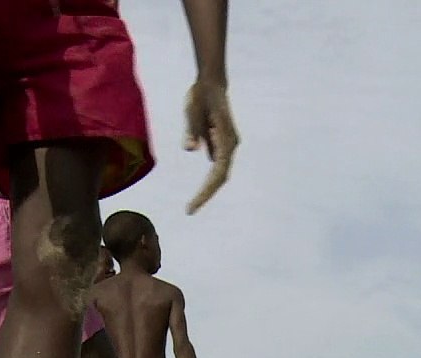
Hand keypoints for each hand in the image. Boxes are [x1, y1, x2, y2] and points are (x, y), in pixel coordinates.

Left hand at [183, 79, 238, 213]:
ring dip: (208, 189)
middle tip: (189, 210)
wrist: (211, 84)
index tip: (193, 205)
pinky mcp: (222, 144)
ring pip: (219, 174)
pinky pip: (217, 167)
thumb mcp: (191, 111)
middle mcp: (231, 145)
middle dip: (205, 195)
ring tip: (193, 205)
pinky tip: (199, 191)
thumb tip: (190, 149)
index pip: (217, 173)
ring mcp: (228, 145)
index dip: (206, 191)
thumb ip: (192, 130)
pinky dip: (208, 180)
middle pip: (220, 177)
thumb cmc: (200, 96)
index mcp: (226, 140)